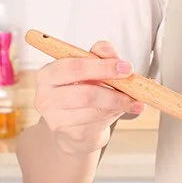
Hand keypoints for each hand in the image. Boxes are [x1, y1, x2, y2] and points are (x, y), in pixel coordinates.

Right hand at [34, 41, 143, 155]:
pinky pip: (98, 124)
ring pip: (94, 111)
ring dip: (118, 105)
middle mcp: (47, 96)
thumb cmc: (81, 95)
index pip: (74, 67)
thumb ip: (98, 57)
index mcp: (48, 74)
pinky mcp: (70, 134)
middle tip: (134, 91)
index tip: (126, 67)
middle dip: (114, 92)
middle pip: (85, 93)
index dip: (102, 66)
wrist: (73, 129)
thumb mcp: (88, 73)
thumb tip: (109, 49)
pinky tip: (123, 110)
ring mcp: (57, 118)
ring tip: (133, 102)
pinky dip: (114, 116)